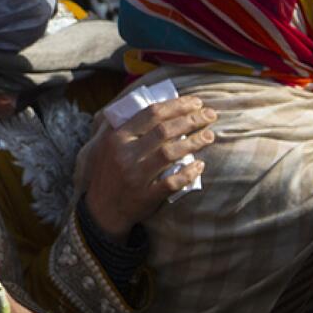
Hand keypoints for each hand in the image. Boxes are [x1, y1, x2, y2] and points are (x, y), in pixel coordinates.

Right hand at [84, 96, 215, 240]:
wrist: (101, 210)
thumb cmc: (109, 173)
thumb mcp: (107, 146)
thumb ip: (125, 127)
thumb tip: (155, 106)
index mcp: (118, 138)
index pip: (151, 113)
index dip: (177, 105)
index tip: (196, 102)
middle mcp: (126, 154)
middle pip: (164, 130)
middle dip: (192, 120)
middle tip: (210, 115)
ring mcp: (135, 176)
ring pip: (170, 153)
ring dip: (194, 142)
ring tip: (210, 136)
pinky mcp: (145, 196)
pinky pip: (172, 183)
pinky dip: (188, 173)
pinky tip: (200, 165)